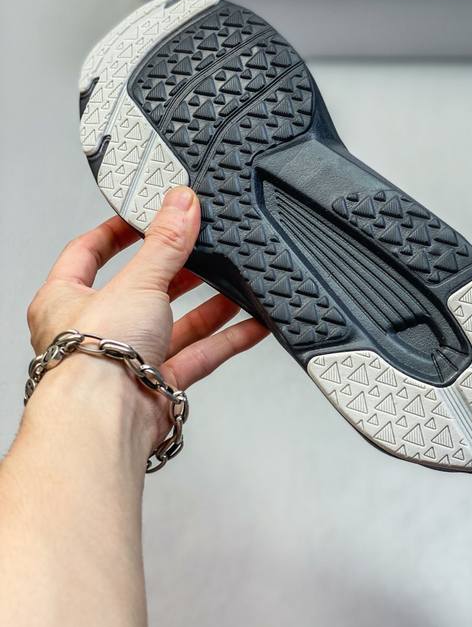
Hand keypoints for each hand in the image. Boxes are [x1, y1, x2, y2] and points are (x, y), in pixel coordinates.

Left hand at [25, 186, 267, 446]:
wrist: (104, 423)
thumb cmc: (89, 360)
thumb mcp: (136, 281)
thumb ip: (165, 242)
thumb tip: (180, 203)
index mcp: (65, 299)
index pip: (88, 253)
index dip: (118, 232)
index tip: (147, 216)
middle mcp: (93, 331)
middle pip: (140, 289)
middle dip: (176, 271)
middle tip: (202, 248)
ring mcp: (126, 360)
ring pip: (174, 325)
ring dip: (208, 305)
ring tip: (236, 282)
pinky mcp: (156, 386)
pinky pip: (197, 356)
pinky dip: (226, 340)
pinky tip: (251, 324)